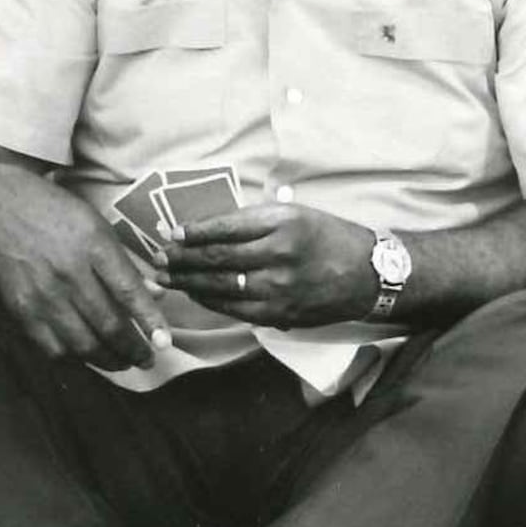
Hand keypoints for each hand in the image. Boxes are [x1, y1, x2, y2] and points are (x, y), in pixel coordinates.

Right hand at [0, 168, 166, 371]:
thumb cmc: (53, 212)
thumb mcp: (96, 224)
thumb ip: (124, 262)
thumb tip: (155, 294)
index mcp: (93, 244)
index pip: (129, 292)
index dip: (150, 322)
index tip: (164, 342)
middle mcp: (69, 272)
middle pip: (109, 324)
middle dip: (133, 350)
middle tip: (146, 359)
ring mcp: (43, 294)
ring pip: (83, 343)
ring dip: (108, 360)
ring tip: (122, 362)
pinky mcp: (21, 310)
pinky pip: (53, 347)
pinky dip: (74, 358)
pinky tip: (87, 355)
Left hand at [155, 199, 378, 328]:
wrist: (368, 274)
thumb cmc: (328, 236)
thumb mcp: (295, 213)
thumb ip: (254, 220)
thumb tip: (206, 228)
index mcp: (282, 222)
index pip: (225, 228)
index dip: (193, 232)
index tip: (170, 233)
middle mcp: (279, 254)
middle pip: (217, 258)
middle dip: (181, 259)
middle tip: (157, 258)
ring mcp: (279, 288)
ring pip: (221, 286)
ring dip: (187, 282)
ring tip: (165, 277)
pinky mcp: (281, 313)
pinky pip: (235, 309)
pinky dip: (210, 301)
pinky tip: (194, 293)